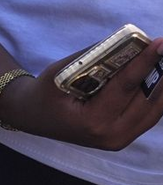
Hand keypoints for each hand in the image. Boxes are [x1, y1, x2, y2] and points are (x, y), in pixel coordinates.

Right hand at [0, 37, 162, 150]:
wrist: (34, 117)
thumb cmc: (44, 92)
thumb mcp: (59, 71)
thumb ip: (90, 59)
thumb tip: (122, 43)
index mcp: (92, 120)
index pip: (125, 87)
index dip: (144, 63)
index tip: (159, 45)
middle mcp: (112, 135)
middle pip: (147, 102)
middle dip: (162, 74)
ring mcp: (120, 140)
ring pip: (153, 112)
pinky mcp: (123, 138)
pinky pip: (147, 117)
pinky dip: (156, 97)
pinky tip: (160, 78)